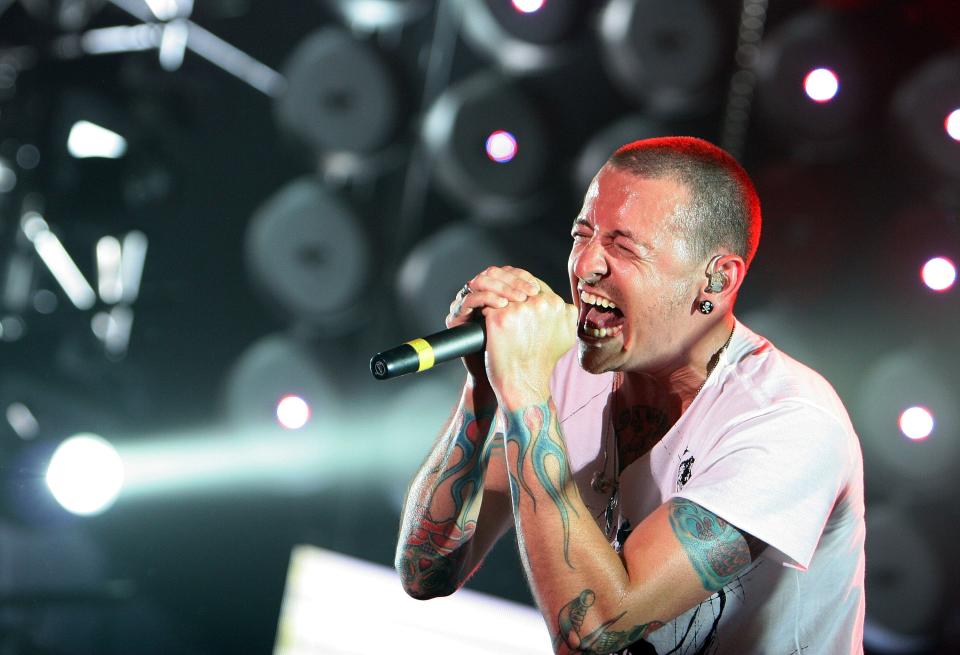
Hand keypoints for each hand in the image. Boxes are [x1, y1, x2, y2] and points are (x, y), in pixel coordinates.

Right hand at [446, 266, 542, 381]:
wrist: (502, 378)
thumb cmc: (524, 355)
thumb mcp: (541, 332)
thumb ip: (549, 316)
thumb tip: (568, 305)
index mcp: (500, 294)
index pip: (509, 273)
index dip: (522, 277)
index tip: (536, 289)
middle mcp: (483, 295)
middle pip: (496, 273)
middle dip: (514, 281)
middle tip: (530, 292)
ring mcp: (469, 304)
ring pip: (483, 281)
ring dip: (502, 287)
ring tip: (518, 299)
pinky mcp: (457, 316)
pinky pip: (470, 299)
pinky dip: (486, 299)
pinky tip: (501, 305)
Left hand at [482, 277, 577, 407]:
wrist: (524, 383)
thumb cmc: (542, 362)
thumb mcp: (566, 336)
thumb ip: (566, 315)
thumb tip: (563, 304)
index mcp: (556, 305)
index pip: (536, 286)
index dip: (524, 292)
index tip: (516, 301)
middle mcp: (539, 304)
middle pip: (518, 287)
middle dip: (509, 294)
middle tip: (501, 303)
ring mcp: (518, 310)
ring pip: (502, 294)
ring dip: (496, 299)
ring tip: (491, 308)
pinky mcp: (498, 318)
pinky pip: (487, 305)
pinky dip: (485, 310)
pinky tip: (483, 318)